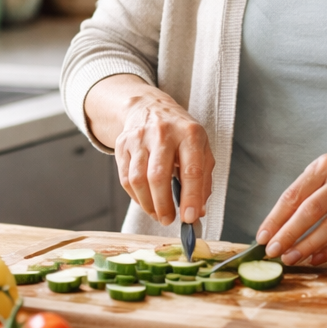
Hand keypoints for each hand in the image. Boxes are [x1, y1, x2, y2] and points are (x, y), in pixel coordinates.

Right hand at [87, 75, 212, 226]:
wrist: (149, 106)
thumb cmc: (180, 133)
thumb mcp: (201, 147)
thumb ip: (203, 179)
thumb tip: (198, 210)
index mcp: (190, 134)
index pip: (191, 170)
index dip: (191, 197)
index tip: (190, 218)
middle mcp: (163, 133)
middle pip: (158, 176)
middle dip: (164, 205)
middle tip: (169, 220)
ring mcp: (139, 138)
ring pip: (138, 180)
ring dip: (148, 204)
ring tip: (158, 214)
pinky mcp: (122, 145)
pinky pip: (126, 178)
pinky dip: (136, 196)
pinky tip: (145, 201)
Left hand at [258, 143, 326, 266]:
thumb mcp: (325, 170)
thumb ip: (303, 192)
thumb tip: (276, 224)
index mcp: (324, 166)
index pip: (294, 195)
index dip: (276, 218)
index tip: (263, 236)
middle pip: (311, 211)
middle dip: (288, 234)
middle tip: (272, 251)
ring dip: (307, 246)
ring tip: (290, 258)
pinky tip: (314, 259)